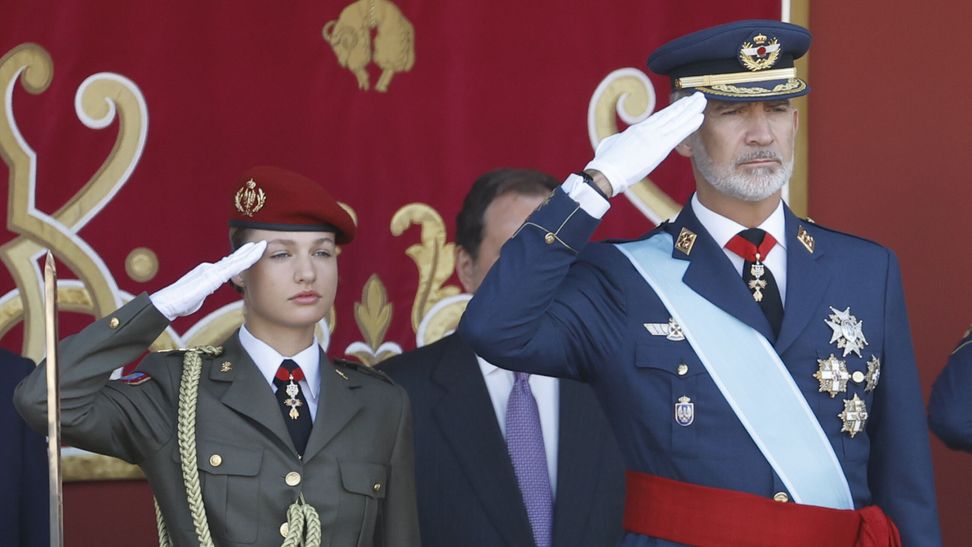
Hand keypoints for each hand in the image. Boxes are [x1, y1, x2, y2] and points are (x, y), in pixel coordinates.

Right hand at [149, 241, 266, 320]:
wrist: (166, 304)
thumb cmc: (179, 304)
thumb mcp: (196, 297)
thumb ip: (204, 291)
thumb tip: (205, 290)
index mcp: (208, 274)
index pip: (228, 265)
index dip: (240, 259)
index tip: (251, 254)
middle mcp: (210, 269)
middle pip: (233, 260)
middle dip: (247, 252)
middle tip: (259, 244)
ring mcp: (212, 271)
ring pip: (235, 261)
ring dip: (249, 253)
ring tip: (260, 245)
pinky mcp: (212, 277)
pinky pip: (233, 267)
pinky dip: (245, 260)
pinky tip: (254, 256)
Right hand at [585, 92, 705, 196]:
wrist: (607, 171)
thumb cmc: (605, 161)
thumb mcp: (611, 145)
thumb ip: (617, 141)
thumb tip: (614, 142)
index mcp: (637, 130)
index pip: (659, 118)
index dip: (673, 110)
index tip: (683, 104)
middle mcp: (648, 130)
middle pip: (670, 115)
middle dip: (685, 105)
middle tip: (697, 97)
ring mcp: (654, 137)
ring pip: (677, 120)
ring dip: (691, 110)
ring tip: (701, 101)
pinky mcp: (659, 147)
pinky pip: (679, 133)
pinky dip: (689, 125)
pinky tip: (699, 118)